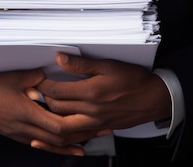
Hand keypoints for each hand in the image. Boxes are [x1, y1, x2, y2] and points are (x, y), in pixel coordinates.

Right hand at [0, 69, 107, 155]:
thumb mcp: (14, 77)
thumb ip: (36, 77)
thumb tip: (52, 73)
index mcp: (26, 112)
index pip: (57, 125)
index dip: (78, 125)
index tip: (94, 119)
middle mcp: (26, 127)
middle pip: (60, 137)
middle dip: (84, 134)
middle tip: (103, 129)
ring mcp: (22, 134)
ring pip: (53, 144)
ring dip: (74, 142)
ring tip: (94, 138)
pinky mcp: (19, 136)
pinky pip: (43, 145)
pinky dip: (59, 147)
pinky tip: (72, 148)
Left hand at [32, 53, 171, 149]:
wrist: (155, 99)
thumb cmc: (135, 80)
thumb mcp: (109, 65)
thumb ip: (82, 64)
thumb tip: (60, 59)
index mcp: (91, 92)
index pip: (56, 91)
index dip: (43, 85)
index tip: (38, 79)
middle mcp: (91, 110)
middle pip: (56, 108)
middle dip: (43, 99)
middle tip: (37, 91)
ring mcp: (95, 122)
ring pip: (64, 124)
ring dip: (52, 116)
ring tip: (45, 105)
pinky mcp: (101, 128)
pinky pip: (77, 132)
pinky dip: (66, 127)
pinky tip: (61, 122)